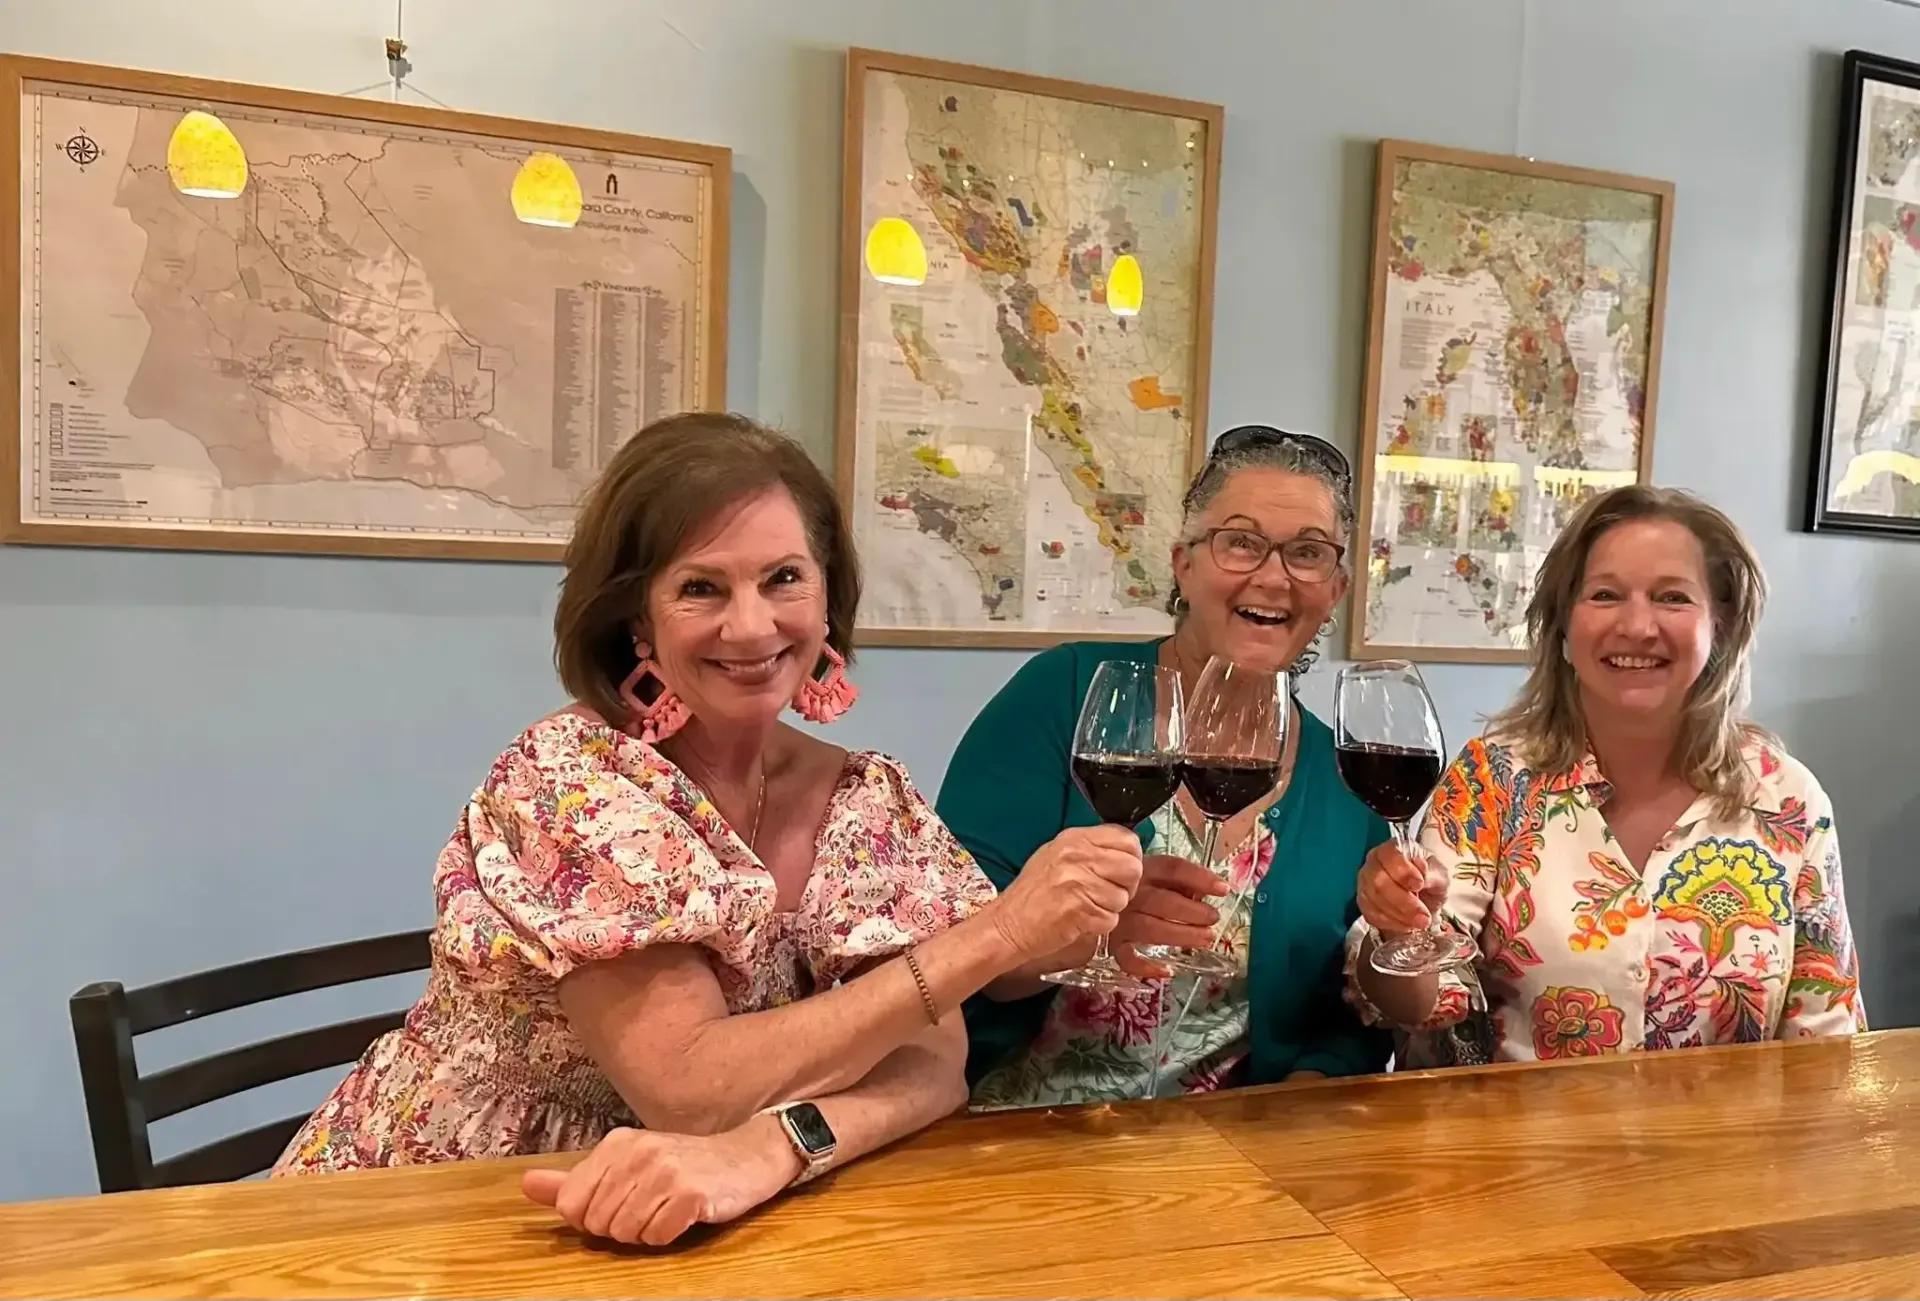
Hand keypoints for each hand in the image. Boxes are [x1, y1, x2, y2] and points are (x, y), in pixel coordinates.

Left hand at [521, 1117, 799, 1245]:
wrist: (746, 1156)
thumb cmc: (682, 1165)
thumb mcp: (626, 1165)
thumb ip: (574, 1180)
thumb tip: (526, 1185)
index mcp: (616, 1144)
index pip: (571, 1206)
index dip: (592, 1219)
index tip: (620, 1205)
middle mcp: (638, 1152)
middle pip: (598, 1224)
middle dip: (621, 1228)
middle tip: (650, 1207)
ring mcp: (665, 1171)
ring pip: (626, 1234)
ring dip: (646, 1232)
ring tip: (667, 1210)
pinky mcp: (691, 1193)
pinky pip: (657, 1237)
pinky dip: (669, 1235)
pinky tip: (685, 1215)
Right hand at [991, 825, 1144, 960]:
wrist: (1008, 923)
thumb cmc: (1034, 893)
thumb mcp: (1058, 855)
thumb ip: (1092, 850)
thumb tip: (1127, 853)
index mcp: (1074, 839)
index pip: (1127, 839)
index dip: (1130, 858)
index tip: (1119, 871)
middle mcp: (1078, 856)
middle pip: (1132, 867)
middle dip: (1126, 885)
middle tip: (1106, 893)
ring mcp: (1079, 882)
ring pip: (1123, 896)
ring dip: (1110, 908)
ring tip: (1086, 907)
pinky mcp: (1080, 910)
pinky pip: (1111, 919)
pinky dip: (1100, 925)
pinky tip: (1080, 920)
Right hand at [1111, 855, 1226, 978]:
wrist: (1084, 892)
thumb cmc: (1128, 883)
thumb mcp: (1151, 871)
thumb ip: (1176, 880)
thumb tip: (1202, 893)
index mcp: (1142, 869)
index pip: (1173, 869)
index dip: (1200, 878)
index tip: (1223, 889)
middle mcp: (1130, 893)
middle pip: (1163, 901)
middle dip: (1192, 912)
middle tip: (1213, 919)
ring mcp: (1119, 919)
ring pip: (1150, 928)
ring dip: (1181, 935)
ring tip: (1205, 939)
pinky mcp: (1111, 943)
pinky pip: (1127, 958)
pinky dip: (1146, 967)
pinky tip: (1167, 971)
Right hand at [1356, 841, 1448, 934]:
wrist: (1424, 900)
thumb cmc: (1431, 881)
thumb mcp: (1441, 875)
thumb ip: (1432, 873)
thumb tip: (1421, 874)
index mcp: (1394, 848)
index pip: (1390, 855)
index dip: (1403, 872)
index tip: (1419, 886)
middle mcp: (1375, 862)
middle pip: (1379, 881)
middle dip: (1403, 902)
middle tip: (1424, 917)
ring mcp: (1366, 882)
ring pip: (1374, 900)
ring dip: (1400, 915)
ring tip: (1421, 922)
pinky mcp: (1364, 902)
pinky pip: (1372, 914)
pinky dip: (1392, 923)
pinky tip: (1408, 925)